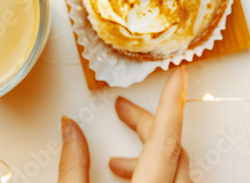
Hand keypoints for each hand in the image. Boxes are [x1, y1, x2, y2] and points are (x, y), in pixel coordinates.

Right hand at [59, 66, 189, 181]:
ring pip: (178, 166)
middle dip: (146, 123)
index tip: (179, 77)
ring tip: (118, 162)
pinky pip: (177, 181)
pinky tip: (130, 177)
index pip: (164, 140)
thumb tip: (70, 129)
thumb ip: (73, 167)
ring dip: (152, 152)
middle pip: (171, 147)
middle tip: (123, 109)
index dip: (171, 104)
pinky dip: (159, 170)